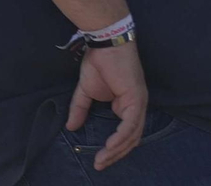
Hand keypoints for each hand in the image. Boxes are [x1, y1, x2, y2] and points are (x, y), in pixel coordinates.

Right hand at [68, 43, 147, 171]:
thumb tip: (71, 128)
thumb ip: (80, 109)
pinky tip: (110, 146)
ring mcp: (139, 101)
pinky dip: (122, 136)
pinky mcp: (137, 97)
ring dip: (117, 150)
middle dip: (116, 155)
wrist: (105, 45)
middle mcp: (137, 105)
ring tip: (101, 160)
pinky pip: (132, 122)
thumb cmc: (99, 64)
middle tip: (99, 165)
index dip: (114, 150)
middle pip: (132, 138)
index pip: (126, 134)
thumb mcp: (85, 92)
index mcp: (127, 105)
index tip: (98, 161)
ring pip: (133, 133)